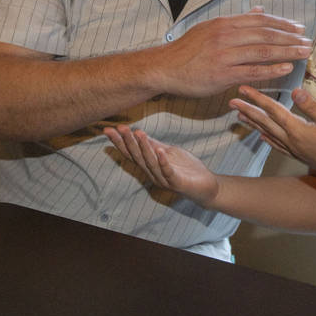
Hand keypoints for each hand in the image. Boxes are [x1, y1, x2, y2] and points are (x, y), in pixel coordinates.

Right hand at [103, 125, 218, 205]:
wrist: (206, 186)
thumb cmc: (186, 169)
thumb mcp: (169, 153)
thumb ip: (154, 145)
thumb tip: (137, 133)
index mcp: (149, 166)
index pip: (131, 154)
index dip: (120, 142)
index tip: (109, 129)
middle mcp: (153, 174)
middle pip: (137, 158)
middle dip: (128, 143)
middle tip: (119, 129)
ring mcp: (164, 179)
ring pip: (150, 163)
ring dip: (144, 148)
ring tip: (138, 133)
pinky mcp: (177, 183)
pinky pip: (167, 172)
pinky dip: (163, 161)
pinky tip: (160, 151)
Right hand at [155, 8, 312, 97]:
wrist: (163, 67)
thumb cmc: (187, 50)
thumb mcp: (210, 28)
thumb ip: (237, 21)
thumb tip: (259, 10)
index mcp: (225, 24)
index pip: (260, 21)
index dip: (282, 24)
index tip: (298, 27)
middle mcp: (226, 36)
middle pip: (266, 34)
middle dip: (290, 37)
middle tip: (307, 41)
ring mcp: (225, 55)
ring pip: (263, 51)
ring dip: (287, 51)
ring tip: (303, 53)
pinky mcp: (222, 74)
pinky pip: (252, 71)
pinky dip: (271, 69)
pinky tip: (286, 68)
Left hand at [229, 86, 315, 177]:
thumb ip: (312, 106)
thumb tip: (294, 90)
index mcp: (298, 130)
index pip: (273, 110)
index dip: (257, 98)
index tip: (243, 89)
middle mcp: (292, 141)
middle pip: (265, 122)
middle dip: (248, 110)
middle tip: (232, 101)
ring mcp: (295, 150)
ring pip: (268, 134)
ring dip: (253, 123)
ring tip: (239, 116)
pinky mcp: (300, 156)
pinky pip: (278, 145)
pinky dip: (267, 138)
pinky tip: (262, 135)